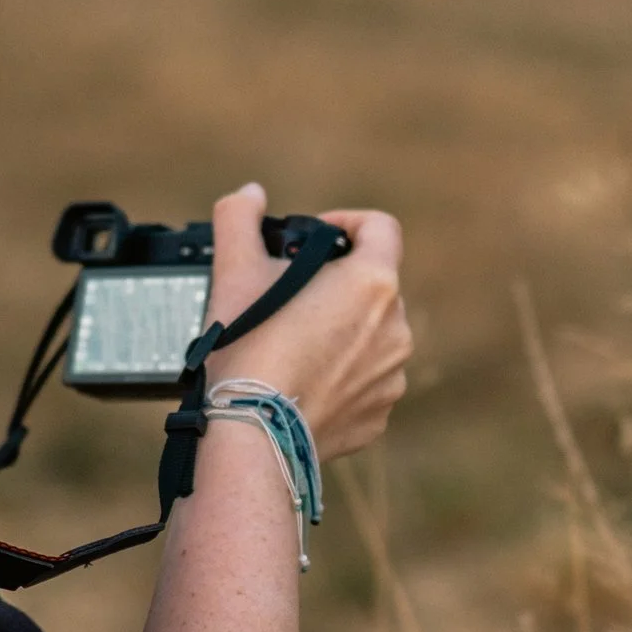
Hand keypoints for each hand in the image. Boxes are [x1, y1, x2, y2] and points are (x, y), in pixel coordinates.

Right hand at [200, 183, 411, 458]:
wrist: (253, 436)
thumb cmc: (248, 348)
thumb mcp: (234, 271)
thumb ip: (240, 218)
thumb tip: (250, 196)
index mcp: (373, 283)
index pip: (381, 227)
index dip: (348, 222)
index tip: (317, 236)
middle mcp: (396, 328)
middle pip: (373, 287)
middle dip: (336, 286)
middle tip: (290, 298)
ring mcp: (392, 377)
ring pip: (371, 339)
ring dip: (341, 334)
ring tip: (293, 346)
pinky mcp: (379, 417)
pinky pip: (364, 386)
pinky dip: (339, 380)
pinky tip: (301, 385)